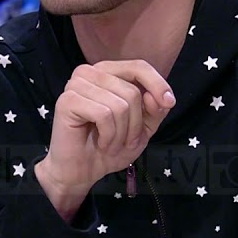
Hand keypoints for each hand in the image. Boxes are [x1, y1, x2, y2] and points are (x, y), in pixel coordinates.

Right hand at [37, 61, 175, 216]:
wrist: (82, 171)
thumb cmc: (109, 146)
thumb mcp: (142, 127)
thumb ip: (155, 109)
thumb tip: (158, 97)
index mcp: (107, 72)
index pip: (138, 66)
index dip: (157, 83)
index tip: (169, 103)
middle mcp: (90, 73)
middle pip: (131, 91)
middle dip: (135, 123)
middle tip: (126, 140)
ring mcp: (76, 85)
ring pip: (119, 105)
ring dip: (121, 133)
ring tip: (111, 144)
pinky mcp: (67, 100)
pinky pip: (103, 115)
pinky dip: (108, 136)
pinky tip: (101, 143)